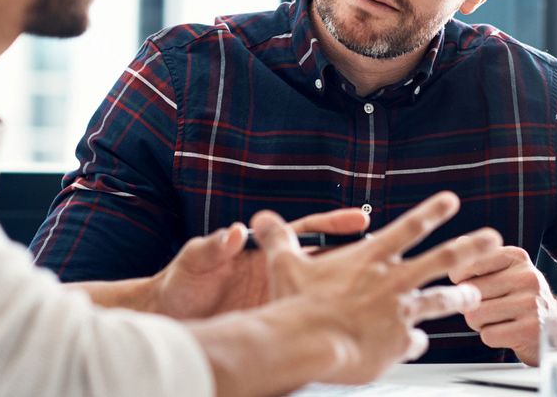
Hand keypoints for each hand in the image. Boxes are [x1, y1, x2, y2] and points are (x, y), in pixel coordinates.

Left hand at [149, 208, 369, 318]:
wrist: (168, 318)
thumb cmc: (179, 284)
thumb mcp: (195, 261)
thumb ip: (215, 245)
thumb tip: (235, 232)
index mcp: (262, 251)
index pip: (305, 231)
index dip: (334, 225)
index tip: (360, 220)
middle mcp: (276, 274)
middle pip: (326, 263)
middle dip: (358, 261)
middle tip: (388, 260)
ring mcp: (277, 300)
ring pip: (322, 296)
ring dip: (349, 296)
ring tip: (383, 301)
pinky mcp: (273, 323)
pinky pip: (305, 324)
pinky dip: (326, 329)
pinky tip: (349, 336)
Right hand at [251, 191, 501, 383]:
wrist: (308, 342)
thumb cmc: (297, 305)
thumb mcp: (285, 264)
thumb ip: (279, 239)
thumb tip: (260, 219)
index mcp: (371, 259)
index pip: (409, 227)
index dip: (432, 212)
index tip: (451, 201)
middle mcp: (393, 282)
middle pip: (444, 259)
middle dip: (472, 247)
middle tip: (493, 239)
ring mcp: (400, 312)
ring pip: (441, 301)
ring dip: (460, 297)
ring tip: (474, 295)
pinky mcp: (399, 343)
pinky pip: (415, 342)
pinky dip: (415, 342)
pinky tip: (416, 345)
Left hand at [449, 245, 556, 365]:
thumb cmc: (522, 298)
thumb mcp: (508, 271)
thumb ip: (482, 259)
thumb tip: (460, 243)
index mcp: (517, 257)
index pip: (469, 263)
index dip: (460, 279)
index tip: (472, 285)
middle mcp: (527, 277)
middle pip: (469, 291)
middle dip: (471, 304)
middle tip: (490, 307)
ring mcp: (531, 304)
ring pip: (475, 314)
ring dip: (479, 323)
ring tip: (498, 320)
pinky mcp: (531, 330)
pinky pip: (488, 335)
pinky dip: (492, 337)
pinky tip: (508, 333)